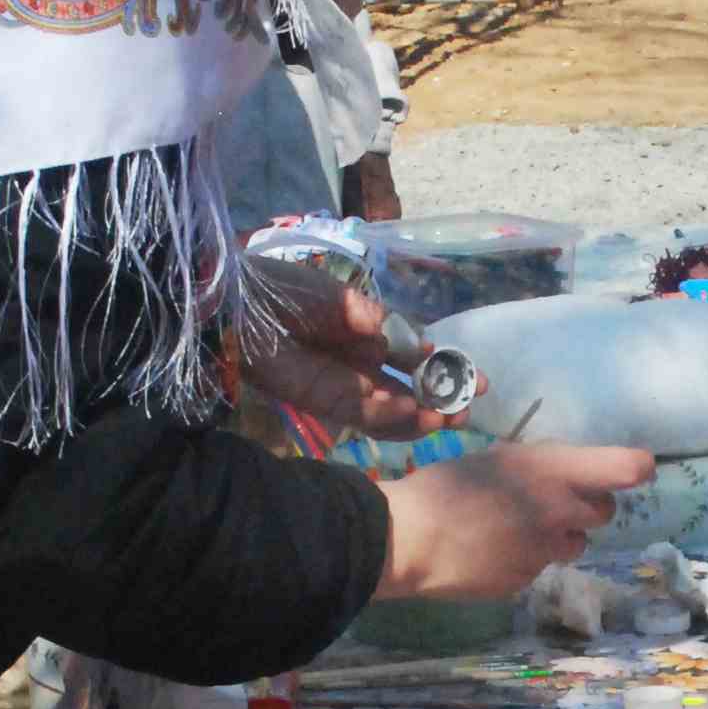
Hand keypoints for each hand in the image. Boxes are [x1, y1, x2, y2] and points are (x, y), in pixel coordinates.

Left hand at [240, 282, 463, 439]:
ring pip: (391, 410)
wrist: (237, 306)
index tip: (471, 374)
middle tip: (469, 406)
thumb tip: (421, 346)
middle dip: (439, 399)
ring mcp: (343, 385)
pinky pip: (364, 416)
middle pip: (407, 390)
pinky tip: (420, 417)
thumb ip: (381, 323)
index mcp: (364, 333)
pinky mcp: (324, 403)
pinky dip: (393, 419)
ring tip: (453, 418)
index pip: (411, 357)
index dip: (441, 367)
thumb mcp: (344, 301)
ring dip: (422, 417)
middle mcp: (359, 363)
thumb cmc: (285, 290)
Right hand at [377, 442, 655, 598]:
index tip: (633, 469)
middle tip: (554, 497)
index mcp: (554, 471)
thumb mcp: (499, 457)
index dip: (637, 467)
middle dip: (588, 504)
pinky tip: (492, 549)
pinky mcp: (527, 581)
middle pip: (605, 511)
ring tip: (517, 525)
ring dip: (559, 534)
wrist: (410, 540)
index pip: (628, 469)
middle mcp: (561, 513)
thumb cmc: (446, 485)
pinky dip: (525, 556)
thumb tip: (567, 476)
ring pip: (575, 543)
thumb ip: (543, 466)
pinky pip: (540, 566)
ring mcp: (546, 552)